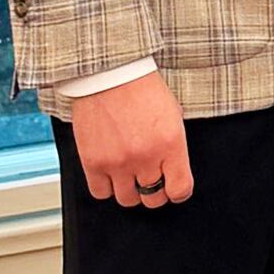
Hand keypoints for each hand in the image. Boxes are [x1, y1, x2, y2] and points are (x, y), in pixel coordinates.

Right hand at [73, 72, 191, 209]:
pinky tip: (110, 173)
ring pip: (127, 199)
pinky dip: (106, 187)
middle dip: (155, 191)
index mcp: (170, 144)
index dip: (178, 192)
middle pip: (153, 198)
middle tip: (151, 179)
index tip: (174, 189)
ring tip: (129, 174)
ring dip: (130, 190)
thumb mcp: (173, 116)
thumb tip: (174, 172)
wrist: (109, 74)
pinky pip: (101, 193)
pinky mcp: (93, 162)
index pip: (180, 189)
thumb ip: (174, 148)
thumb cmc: (142, 89)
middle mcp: (145, 157)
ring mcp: (117, 162)